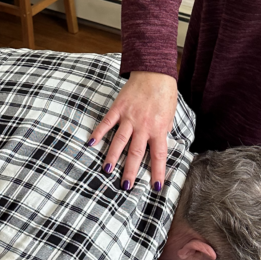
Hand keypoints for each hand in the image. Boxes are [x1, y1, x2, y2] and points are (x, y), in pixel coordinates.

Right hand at [88, 71, 177, 191]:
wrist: (155, 72)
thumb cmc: (165, 94)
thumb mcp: (170, 115)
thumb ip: (162, 131)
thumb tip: (158, 144)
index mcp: (159, 129)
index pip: (159, 156)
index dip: (157, 172)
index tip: (155, 187)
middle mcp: (143, 126)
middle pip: (136, 153)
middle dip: (131, 171)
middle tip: (126, 186)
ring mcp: (129, 117)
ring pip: (120, 141)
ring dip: (113, 157)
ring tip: (107, 170)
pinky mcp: (119, 108)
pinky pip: (107, 123)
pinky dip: (98, 133)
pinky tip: (91, 143)